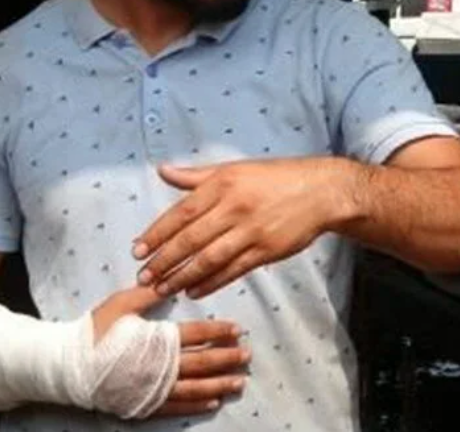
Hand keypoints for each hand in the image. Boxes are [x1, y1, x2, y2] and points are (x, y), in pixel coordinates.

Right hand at [91, 285, 249, 416]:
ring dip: (219, 384)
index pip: (196, 335)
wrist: (66, 366)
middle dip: (227, 359)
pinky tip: (213, 402)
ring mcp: (152, 388)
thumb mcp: (119, 305)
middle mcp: (159, 366)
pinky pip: (176, 407)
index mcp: (156, 339)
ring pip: (194, 388)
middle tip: (247, 355)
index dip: (219, 332)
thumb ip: (146, 293)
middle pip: (201, 363)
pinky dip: (196, 405)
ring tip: (240, 382)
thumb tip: (169, 278)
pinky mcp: (144, 404)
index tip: (238, 330)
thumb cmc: (94, 331)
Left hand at [132, 158, 360, 298]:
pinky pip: (233, 270)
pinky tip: (194, 290)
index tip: (138, 250)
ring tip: (164, 289)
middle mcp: (235, 208)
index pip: (181, 212)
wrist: (322, 191)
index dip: (157, 233)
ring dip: (182, 276)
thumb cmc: (277, 177)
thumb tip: (162, 171)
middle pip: (191, 239)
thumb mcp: (236, 168)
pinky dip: (211, 282)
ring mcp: (251, 231)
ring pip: (209, 259)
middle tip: (144, 277)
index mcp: (223, 184)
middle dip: (163, 261)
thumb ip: (197, 175)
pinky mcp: (266, 250)